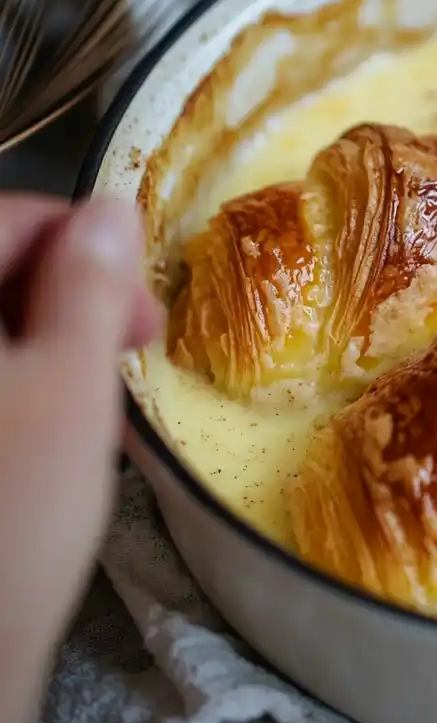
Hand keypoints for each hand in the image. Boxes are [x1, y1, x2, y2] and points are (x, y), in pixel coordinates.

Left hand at [0, 195, 160, 722]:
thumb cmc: (15, 512)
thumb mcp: (69, 386)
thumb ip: (89, 286)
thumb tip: (109, 211)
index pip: (1, 221)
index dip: (80, 238)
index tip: (137, 290)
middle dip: (64, 286)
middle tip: (130, 336)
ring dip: (40, 327)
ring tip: (94, 376)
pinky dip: (12, 367)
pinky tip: (47, 407)